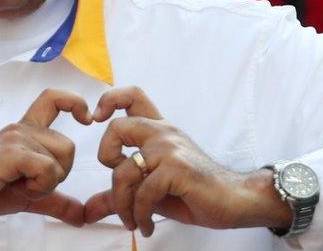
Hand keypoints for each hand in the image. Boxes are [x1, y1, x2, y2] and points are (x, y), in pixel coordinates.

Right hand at [0, 89, 92, 225]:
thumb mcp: (27, 196)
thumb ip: (55, 201)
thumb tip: (81, 216)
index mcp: (23, 131)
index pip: (53, 99)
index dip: (75, 102)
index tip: (86, 118)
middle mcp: (20, 129)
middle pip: (68, 145)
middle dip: (58, 175)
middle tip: (29, 185)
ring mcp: (15, 138)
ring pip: (60, 158)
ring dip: (45, 183)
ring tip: (18, 186)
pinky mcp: (11, 153)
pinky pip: (48, 168)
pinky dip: (39, 186)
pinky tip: (17, 188)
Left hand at [83, 87, 289, 236]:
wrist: (234, 201)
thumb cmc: (193, 192)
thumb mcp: (150, 191)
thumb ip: (119, 195)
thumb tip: (88, 211)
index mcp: (158, 130)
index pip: (132, 96)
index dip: (109, 100)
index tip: (95, 120)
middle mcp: (163, 133)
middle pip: (117, 127)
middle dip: (106, 156)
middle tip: (118, 181)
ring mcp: (170, 148)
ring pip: (125, 170)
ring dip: (123, 204)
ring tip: (133, 221)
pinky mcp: (177, 168)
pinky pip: (143, 192)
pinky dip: (140, 214)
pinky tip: (147, 225)